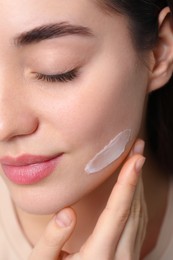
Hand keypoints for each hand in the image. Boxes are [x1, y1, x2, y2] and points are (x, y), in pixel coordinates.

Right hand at [29, 139, 147, 259]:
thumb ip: (52, 240)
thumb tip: (68, 211)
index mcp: (98, 257)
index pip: (117, 211)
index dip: (128, 182)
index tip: (136, 159)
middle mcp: (120, 258)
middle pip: (133, 209)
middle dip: (136, 176)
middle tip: (137, 149)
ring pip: (139, 216)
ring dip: (138, 187)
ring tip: (135, 163)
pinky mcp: (129, 259)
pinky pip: (139, 225)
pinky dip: (137, 202)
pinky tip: (133, 190)